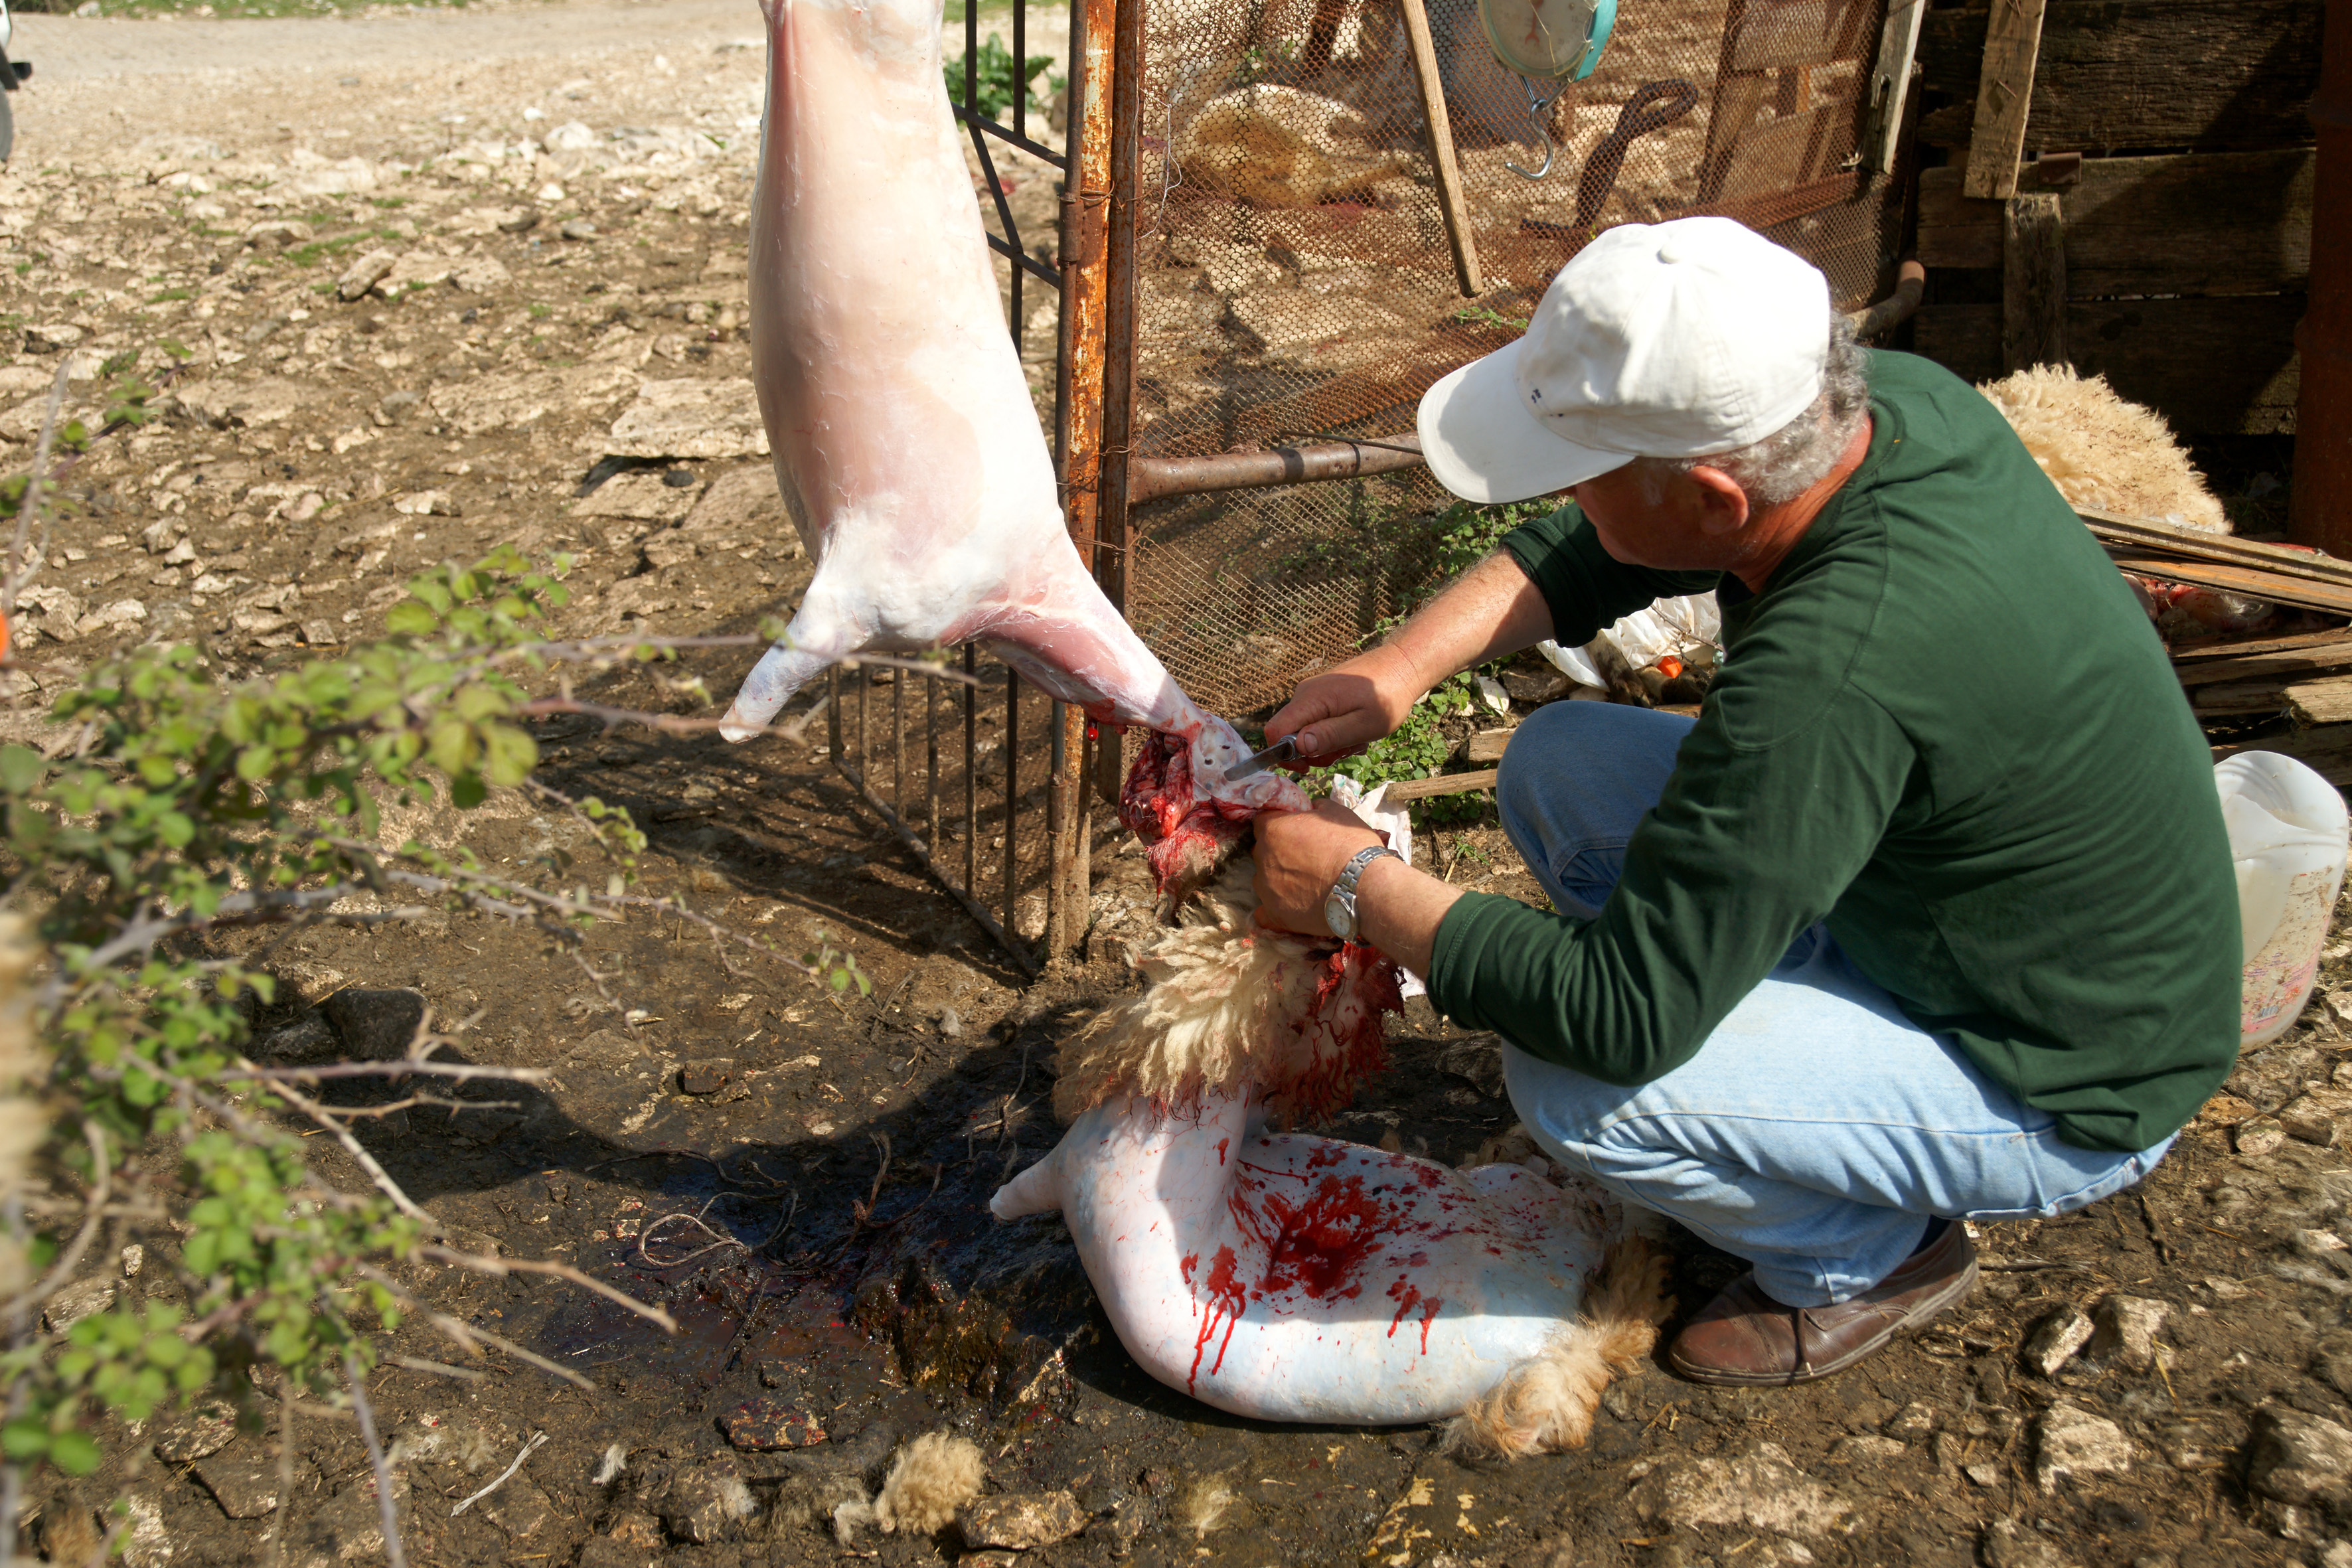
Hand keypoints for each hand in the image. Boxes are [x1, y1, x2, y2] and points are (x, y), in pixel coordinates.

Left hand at [1251, 801, 1383, 935]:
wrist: (1363, 885)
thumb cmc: (1350, 843)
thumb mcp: (1335, 812)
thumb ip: (1313, 809)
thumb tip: (1309, 810)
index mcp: (1273, 829)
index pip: (1264, 821)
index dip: (1280, 824)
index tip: (1295, 830)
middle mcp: (1262, 858)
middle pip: (1262, 850)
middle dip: (1277, 851)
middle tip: (1303, 856)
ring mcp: (1266, 888)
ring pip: (1263, 879)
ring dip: (1277, 878)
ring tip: (1304, 883)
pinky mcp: (1275, 914)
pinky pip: (1263, 913)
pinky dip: (1274, 907)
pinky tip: (1288, 906)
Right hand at [1264, 644, 1425, 766]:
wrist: (1402, 665)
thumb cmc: (1388, 696)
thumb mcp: (1364, 724)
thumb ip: (1330, 735)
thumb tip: (1297, 747)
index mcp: (1311, 699)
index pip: (1275, 730)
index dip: (1285, 755)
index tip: (1309, 766)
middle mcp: (1305, 693)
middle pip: (1290, 734)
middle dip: (1313, 752)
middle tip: (1344, 752)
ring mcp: (1314, 693)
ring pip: (1305, 730)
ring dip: (1327, 744)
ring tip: (1355, 741)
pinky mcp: (1323, 694)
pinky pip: (1317, 721)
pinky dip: (1333, 732)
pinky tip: (1355, 731)